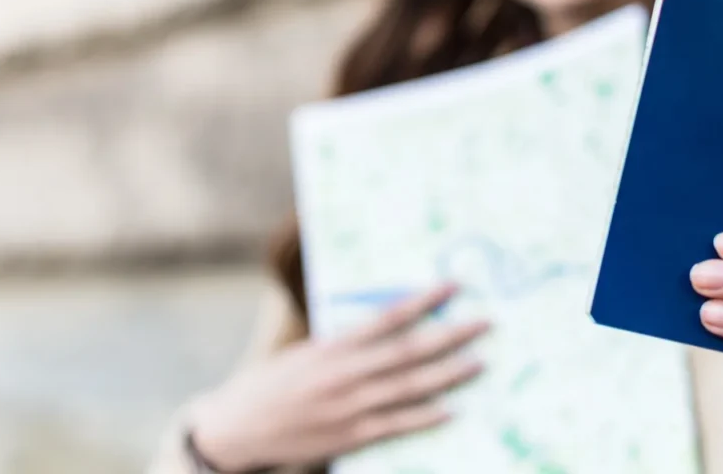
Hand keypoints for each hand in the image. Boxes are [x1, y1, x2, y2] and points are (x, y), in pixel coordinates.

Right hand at [191, 284, 488, 471]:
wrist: (238, 429)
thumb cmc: (272, 384)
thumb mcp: (306, 353)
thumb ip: (346, 344)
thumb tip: (390, 327)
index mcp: (332, 346)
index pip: (388, 317)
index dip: (423, 301)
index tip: (452, 286)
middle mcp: (345, 374)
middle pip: (410, 351)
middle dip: (451, 335)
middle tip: (484, 323)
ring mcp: (351, 408)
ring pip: (411, 387)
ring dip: (449, 374)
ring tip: (479, 362)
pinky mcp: (352, 436)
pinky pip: (397, 425)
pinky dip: (426, 416)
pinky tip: (451, 407)